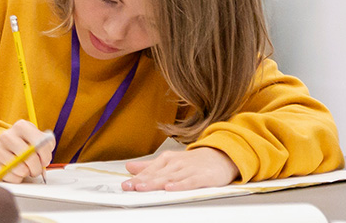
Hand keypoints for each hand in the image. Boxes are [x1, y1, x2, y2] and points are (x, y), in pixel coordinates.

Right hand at [0, 121, 53, 182]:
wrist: (7, 146)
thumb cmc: (26, 144)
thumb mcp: (39, 138)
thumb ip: (47, 144)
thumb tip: (45, 157)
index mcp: (21, 126)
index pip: (39, 143)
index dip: (45, 156)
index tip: (45, 160)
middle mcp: (7, 135)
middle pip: (29, 157)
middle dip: (37, 168)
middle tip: (37, 169)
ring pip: (21, 169)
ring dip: (27, 173)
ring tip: (26, 169)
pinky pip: (11, 177)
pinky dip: (17, 178)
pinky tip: (16, 171)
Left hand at [122, 148, 236, 190]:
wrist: (221, 156)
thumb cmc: (194, 161)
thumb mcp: (169, 161)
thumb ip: (149, 166)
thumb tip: (129, 167)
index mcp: (167, 160)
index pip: (149, 171)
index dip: (136, 178)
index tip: (124, 184)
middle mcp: (176, 164)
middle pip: (156, 174)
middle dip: (141, 181)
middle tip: (129, 186)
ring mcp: (188, 170)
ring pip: (169, 178)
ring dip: (155, 183)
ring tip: (142, 187)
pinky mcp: (202, 177)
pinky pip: (189, 182)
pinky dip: (180, 185)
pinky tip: (170, 188)